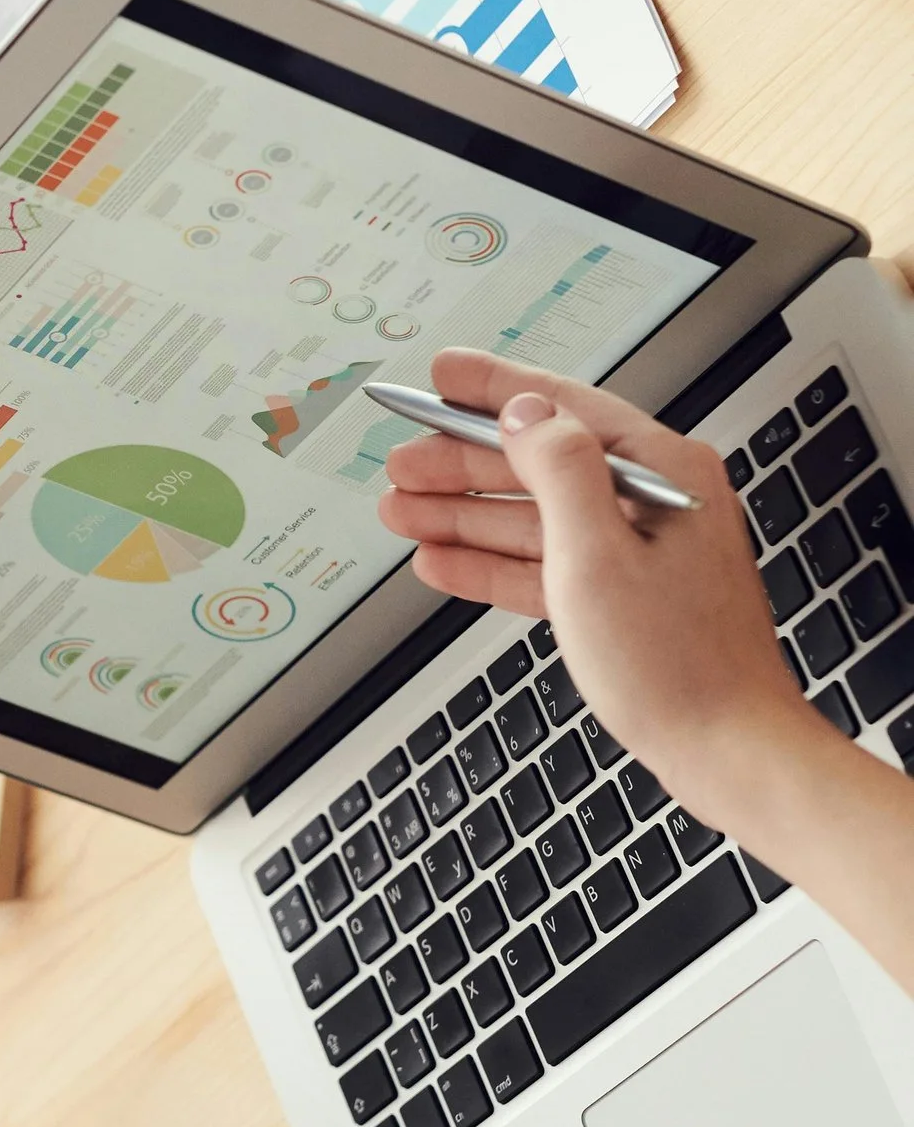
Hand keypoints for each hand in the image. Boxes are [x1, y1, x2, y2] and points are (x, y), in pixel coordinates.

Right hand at [378, 350, 818, 834]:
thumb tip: (526, 413)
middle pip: (538, 463)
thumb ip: (560, 470)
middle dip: (462, 463)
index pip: (563, 407)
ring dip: (463, 515)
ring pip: (532, 517)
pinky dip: (491, 564)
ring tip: (404, 512)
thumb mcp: (599, 554)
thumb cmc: (682, 665)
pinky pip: (543, 566)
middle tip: (402, 461)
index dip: (493, 389)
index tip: (443, 376)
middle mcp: (654, 503)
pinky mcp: (623, 599)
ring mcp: (639, 553)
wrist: (725, 750)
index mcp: (662, 474)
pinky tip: (445, 563)